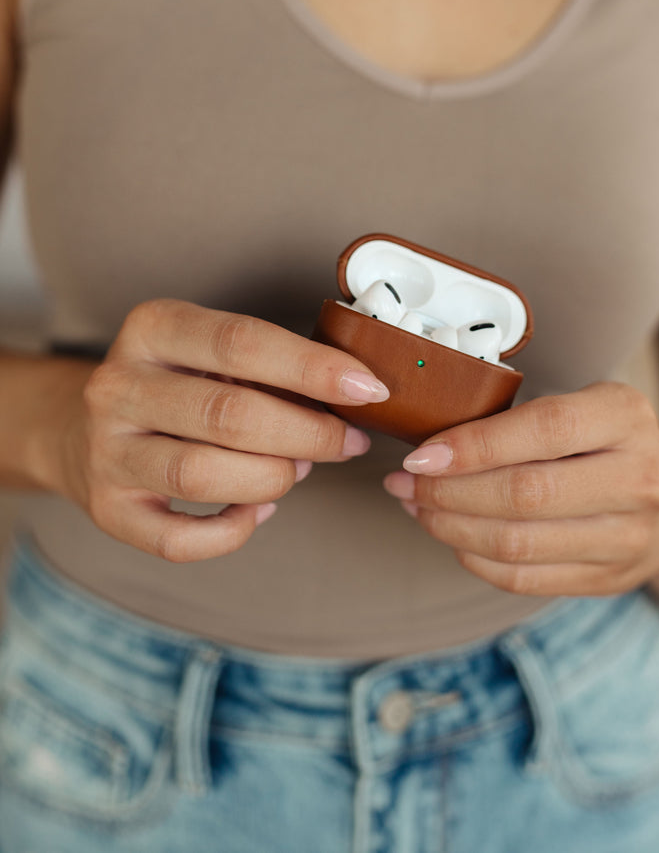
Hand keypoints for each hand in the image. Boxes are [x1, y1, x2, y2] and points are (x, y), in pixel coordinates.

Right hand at [49, 299, 388, 561]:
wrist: (80, 429)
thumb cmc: (176, 385)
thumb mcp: (208, 352)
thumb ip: (269, 366)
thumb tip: (356, 393)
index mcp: (151, 328)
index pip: (241, 342)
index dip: (313, 368)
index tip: (369, 388)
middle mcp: (118, 386)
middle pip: (228, 414)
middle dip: (307, 433)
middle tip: (347, 441)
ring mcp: (106, 450)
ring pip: (202, 475)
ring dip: (273, 478)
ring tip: (300, 471)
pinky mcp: (106, 509)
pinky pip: (177, 539)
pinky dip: (232, 532)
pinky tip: (259, 512)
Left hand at [383, 382, 658, 595]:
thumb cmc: (597, 440)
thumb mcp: (577, 404)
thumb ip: (517, 418)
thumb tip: (427, 445)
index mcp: (626, 416)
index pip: (544, 429)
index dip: (474, 445)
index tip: (420, 455)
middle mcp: (639, 478)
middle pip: (526, 493)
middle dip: (449, 491)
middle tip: (405, 482)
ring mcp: (629, 536)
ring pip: (518, 542)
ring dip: (451, 527)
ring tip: (416, 507)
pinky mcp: (609, 578)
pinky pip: (523, 578)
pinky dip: (473, 558)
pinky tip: (451, 535)